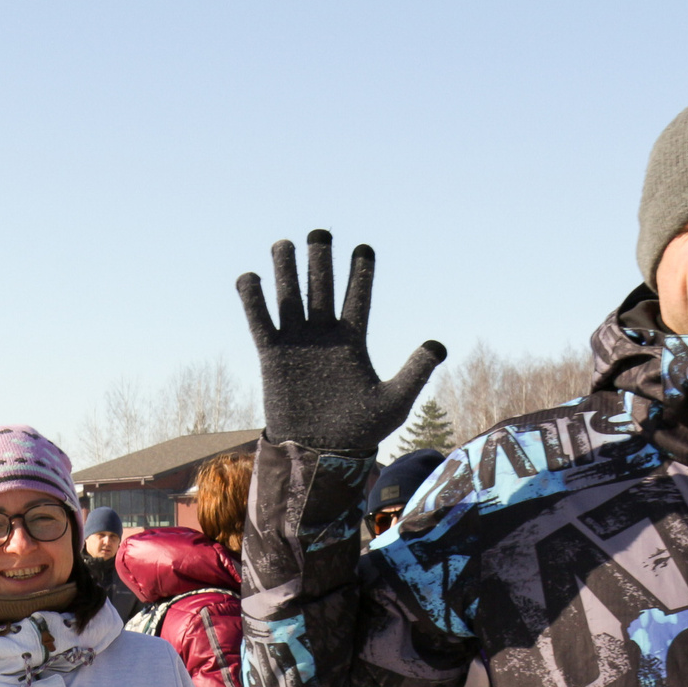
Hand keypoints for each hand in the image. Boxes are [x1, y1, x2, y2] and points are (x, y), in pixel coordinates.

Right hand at [237, 230, 445, 452]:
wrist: (320, 453)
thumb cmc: (360, 430)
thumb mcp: (394, 402)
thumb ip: (414, 372)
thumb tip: (438, 345)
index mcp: (353, 341)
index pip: (358, 298)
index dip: (361, 273)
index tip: (364, 248)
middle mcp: (324, 335)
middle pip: (322, 288)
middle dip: (320, 260)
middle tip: (320, 233)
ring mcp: (297, 342)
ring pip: (290, 297)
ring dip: (286, 271)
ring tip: (284, 244)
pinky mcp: (272, 355)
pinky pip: (260, 321)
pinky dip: (253, 299)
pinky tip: (250, 277)